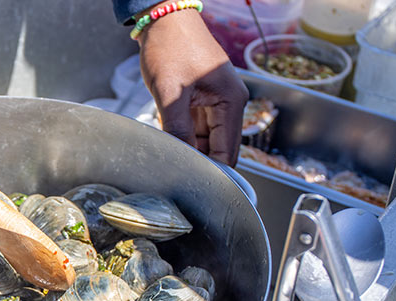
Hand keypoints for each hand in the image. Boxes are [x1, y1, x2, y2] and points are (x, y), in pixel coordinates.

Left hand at [137, 9, 247, 165]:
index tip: (194, 187)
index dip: (213, 172)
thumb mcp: (170, 92)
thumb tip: (180, 159)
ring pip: (207, 140)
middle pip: (220, 148)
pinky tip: (170, 143)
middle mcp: (230, 103)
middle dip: (202, 163)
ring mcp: (217, 101)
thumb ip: (177, 129)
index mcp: (232, 101)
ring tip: (171, 160)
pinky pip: (197, 127)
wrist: (163, 19)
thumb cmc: (170, 46)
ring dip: (191, 150)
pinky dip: (185, 137)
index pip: (228, 151)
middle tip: (177, 176)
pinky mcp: (203, 99)